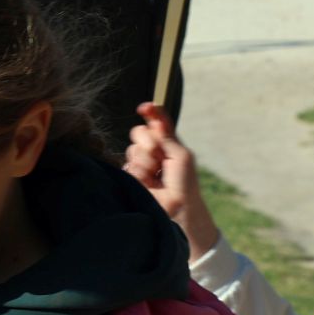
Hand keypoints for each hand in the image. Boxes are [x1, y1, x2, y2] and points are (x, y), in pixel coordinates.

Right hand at [123, 107, 217, 253]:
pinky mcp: (131, 176)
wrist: (177, 206)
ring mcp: (140, 163)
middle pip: (139, 132)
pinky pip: (128, 165)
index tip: (144, 108)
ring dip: (146, 161)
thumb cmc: (185, 182)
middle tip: (159, 156)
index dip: (150, 112)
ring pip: (133, 149)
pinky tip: (148, 183)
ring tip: (156, 175)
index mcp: (166, 142)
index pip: (155, 122)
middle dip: (148, 142)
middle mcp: (152, 150)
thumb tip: (154, 115)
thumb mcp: (181, 155)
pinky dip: (140, 172)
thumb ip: (167, 135)